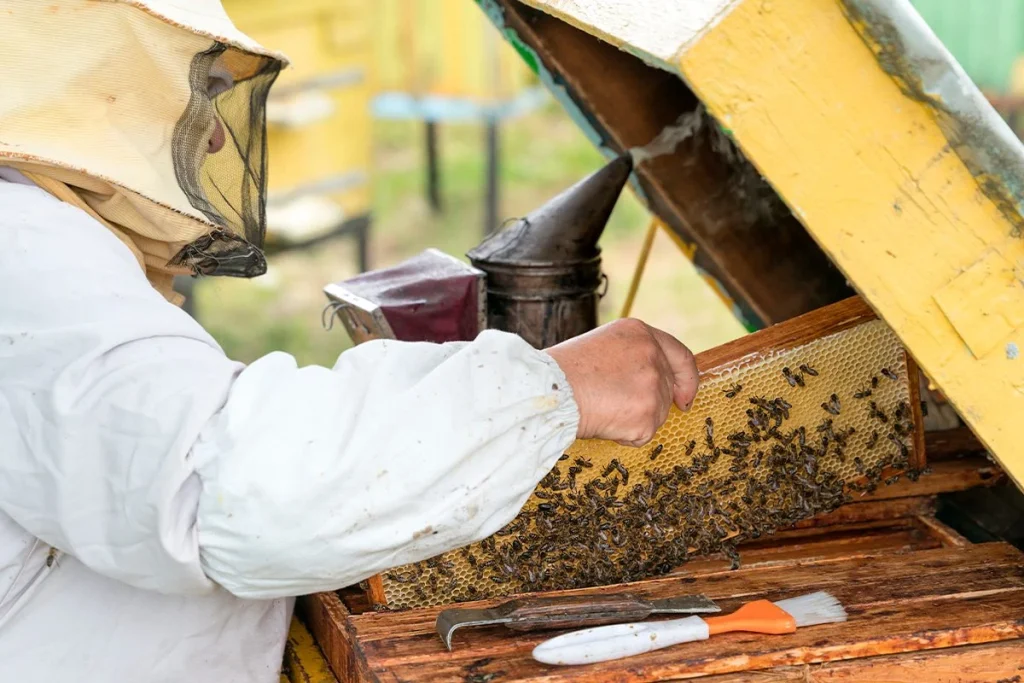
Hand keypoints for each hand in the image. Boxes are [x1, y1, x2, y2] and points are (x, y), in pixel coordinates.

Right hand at [545, 319, 698, 446]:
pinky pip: (643, 434)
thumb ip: (631, 356)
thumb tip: (648, 382)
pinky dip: (625, 436)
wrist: (549, 391)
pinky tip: (603, 421)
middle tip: (623, 411)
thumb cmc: (563, 372)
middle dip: (649, 405)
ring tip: (602, 409)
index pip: (681, 356)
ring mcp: (653, 386)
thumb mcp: (601, 346)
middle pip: (666, 390)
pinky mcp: (648, 415)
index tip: (684, 397)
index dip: (687, 379)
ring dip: (634, 420)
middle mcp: (652, 355)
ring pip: (657, 414)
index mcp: (640, 333)